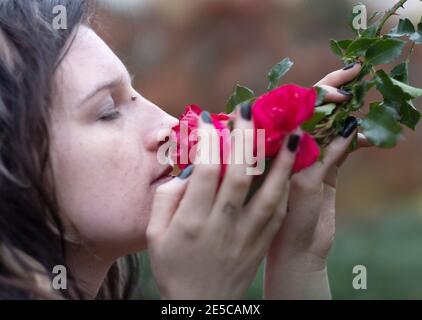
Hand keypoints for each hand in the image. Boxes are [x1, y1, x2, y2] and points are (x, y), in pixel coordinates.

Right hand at [147, 105, 299, 298]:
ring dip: (281, 161)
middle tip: (252, 109)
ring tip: (292, 133)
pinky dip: (286, 188)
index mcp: (191, 222)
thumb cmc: (173, 269)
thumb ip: (166, 200)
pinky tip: (292, 168)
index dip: (209, 141)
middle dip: (246, 138)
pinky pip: (278, 214)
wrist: (202, 307)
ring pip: (268, 193)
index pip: (204, 172)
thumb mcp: (154, 236)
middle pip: (239, 175)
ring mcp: (246, 236)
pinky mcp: (260, 245)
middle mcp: (222, 226)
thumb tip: (188, 171)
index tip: (211, 118)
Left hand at [264, 63, 371, 298]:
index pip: (293, 108)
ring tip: (364, 98)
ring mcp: (309, 157)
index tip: (339, 82)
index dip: (314, 91)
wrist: (295, 251)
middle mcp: (291, 147)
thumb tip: (314, 125)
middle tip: (357, 70)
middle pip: (312, 110)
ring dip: (346, 112)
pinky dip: (353, 141)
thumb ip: (303, 156)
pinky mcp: (325, 171)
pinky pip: (341, 148)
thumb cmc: (280, 220)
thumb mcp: (291, 184)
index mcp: (276, 145)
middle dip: (332, 89)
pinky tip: (368, 137)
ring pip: (329, 126)